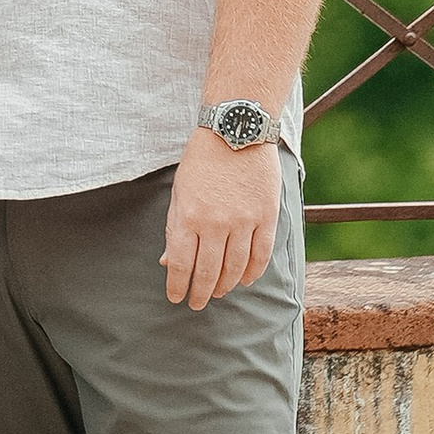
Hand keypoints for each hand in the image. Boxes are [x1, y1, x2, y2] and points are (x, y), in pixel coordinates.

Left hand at [162, 128, 281, 306]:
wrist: (236, 130)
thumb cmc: (202, 160)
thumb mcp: (179, 192)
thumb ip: (174, 227)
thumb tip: (168, 262)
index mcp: (187, 216)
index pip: (180, 264)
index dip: (177, 286)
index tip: (176, 297)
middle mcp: (215, 223)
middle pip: (207, 272)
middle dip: (200, 293)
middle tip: (197, 303)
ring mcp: (243, 221)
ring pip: (235, 268)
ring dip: (225, 286)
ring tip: (218, 292)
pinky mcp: (266, 216)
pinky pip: (261, 255)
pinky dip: (252, 273)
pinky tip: (244, 280)